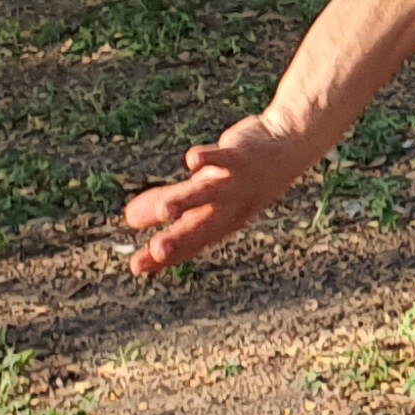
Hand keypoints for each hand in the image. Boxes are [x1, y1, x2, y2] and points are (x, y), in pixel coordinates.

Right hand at [124, 115, 311, 274]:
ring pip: (208, 195)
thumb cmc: (238, 177)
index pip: (189, 243)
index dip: (165, 255)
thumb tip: (128, 218)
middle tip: (155, 251)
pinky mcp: (239, 156)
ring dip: (187, 201)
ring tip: (163, 209)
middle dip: (178, 239)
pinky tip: (191, 161)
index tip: (136, 267)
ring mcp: (234, 182)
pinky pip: (223, 158)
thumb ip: (168, 202)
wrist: (286, 147)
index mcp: (218, 221)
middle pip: (200, 226)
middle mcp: (227, 208)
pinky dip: (209, 159)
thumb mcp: (203, 194)